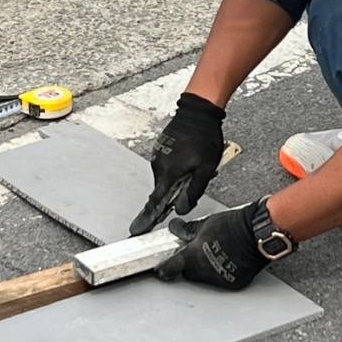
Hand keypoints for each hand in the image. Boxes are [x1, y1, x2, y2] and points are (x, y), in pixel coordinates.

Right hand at [128, 93, 225, 235]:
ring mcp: (158, 156)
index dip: (147, 218)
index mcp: (168, 173)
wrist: (198, 111)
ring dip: (180, 177)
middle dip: (178, 191)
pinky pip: (168, 165)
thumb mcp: (206, 168)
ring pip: (168, 177)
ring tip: (199, 163)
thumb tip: (181, 209)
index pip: (155, 202)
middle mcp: (158, 166)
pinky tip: (193, 156)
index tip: (136, 230)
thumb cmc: (204, 139)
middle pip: (164, 190)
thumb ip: (193, 191)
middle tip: (197, 176)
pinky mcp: (161, 148)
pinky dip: (178, 167)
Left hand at [154, 203, 267, 290]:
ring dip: (206, 270)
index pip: (172, 267)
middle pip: (189, 273)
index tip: (160, 271)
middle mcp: (206, 271)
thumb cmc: (235, 225)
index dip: (164, 269)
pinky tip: (229, 260)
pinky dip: (222, 273)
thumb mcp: (206, 223)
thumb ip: (187, 230)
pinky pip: (221, 280)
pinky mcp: (233, 283)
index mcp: (195, 256)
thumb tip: (175, 228)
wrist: (258, 232)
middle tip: (198, 252)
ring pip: (205, 278)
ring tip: (218, 253)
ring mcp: (220, 279)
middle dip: (190, 265)